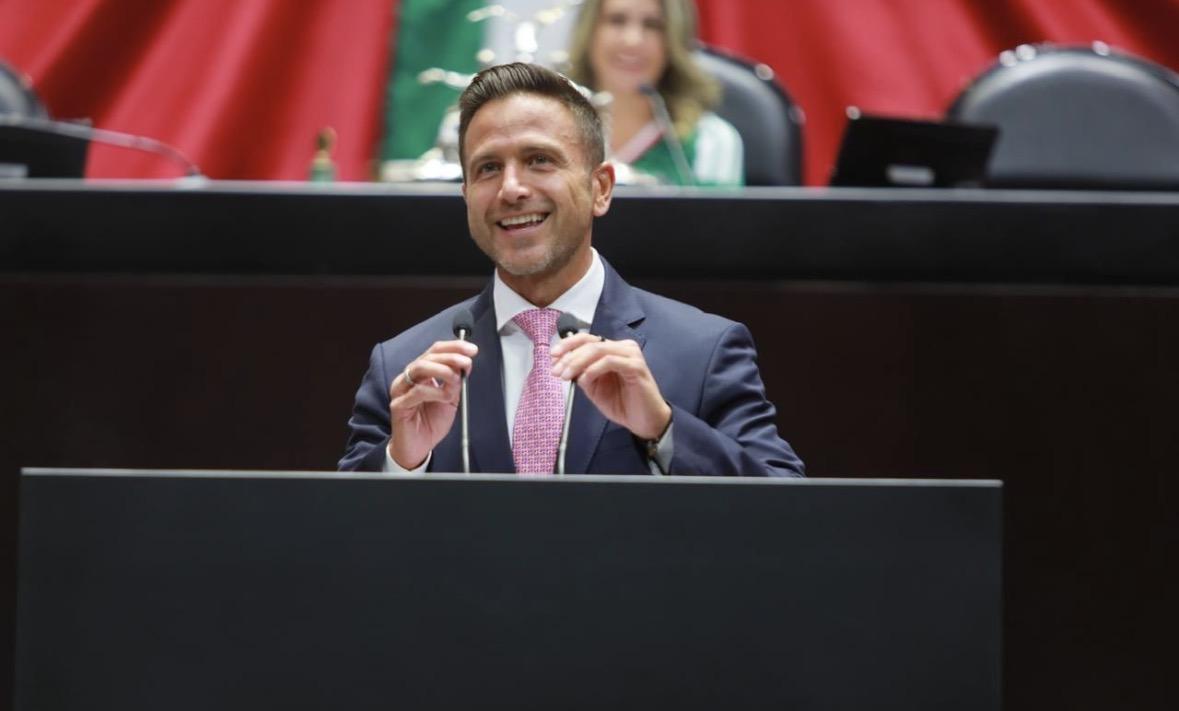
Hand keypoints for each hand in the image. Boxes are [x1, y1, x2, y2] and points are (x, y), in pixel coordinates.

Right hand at [388, 340, 477, 468]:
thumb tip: (465, 364)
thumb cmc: (431, 423)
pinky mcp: (398, 404)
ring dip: (443, 371)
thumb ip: (455, 381)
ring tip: (456, 380)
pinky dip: (435, 391)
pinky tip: (446, 397)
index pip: (435, 350)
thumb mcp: (450, 398)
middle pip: (428, 356)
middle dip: (451, 356)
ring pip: (420, 368)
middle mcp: (408, 378)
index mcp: (420, 373)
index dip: (453, 347)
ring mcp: (401, 390)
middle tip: (466, 362)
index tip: (471, 349)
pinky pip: (417, 392)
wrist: (418, 447)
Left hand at [550, 334, 670, 440]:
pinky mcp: (636, 366)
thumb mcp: (594, 388)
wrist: (644, 421)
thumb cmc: (622, 404)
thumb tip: (563, 365)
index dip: (568, 345)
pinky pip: (609, 361)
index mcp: (612, 350)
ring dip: (577, 362)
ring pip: (598, 349)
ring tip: (566, 376)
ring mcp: (631, 355)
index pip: (587, 339)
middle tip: (556, 371)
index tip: (552, 357)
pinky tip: (584, 379)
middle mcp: (623, 347)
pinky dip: (593, 369)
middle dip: (569, 356)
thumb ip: (582, 374)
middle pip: (590, 342)